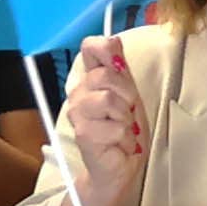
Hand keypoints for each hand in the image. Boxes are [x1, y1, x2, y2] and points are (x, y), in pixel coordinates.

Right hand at [62, 34, 146, 205]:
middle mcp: (78, 93)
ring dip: (126, 119)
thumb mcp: (129, 95)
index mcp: (89, 79)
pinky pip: (116, 126)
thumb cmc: (123, 131)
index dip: (108, 50)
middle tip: (127, 114)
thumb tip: (113, 38)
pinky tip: (119, 144)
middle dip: (128, 96)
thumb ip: (120, 69)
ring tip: (122, 130)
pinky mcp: (83, 133)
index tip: (120, 69)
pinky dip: (126, 138)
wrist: (119, 167)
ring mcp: (77, 113)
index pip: (92, 47)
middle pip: (108, 75)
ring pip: (111, 99)